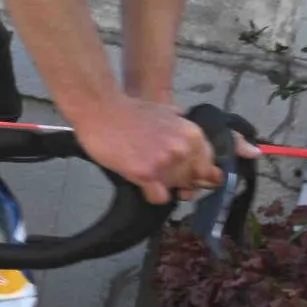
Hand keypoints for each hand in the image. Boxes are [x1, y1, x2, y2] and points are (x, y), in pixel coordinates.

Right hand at [74, 95, 220, 205]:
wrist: (99, 109)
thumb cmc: (128, 110)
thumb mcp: (165, 111)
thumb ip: (181, 126)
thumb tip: (188, 138)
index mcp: (192, 135)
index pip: (207, 168)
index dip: (194, 173)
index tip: (184, 175)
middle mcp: (183, 149)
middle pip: (191, 181)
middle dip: (177, 180)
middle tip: (158, 171)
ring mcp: (165, 162)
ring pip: (175, 189)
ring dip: (162, 185)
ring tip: (145, 172)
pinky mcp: (145, 173)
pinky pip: (158, 197)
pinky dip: (150, 194)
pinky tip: (140, 182)